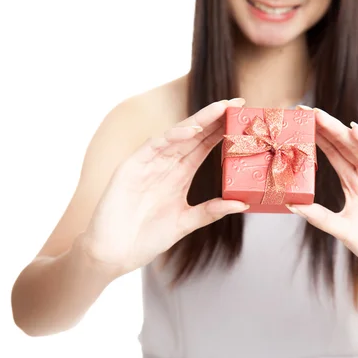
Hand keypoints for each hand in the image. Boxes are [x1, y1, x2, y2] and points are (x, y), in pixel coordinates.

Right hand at [79, 98, 248, 277]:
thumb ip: (211, 211)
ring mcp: (149, 163)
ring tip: (221, 108)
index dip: (223, 131)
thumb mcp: (186, 222)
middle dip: (215, 118)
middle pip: (194, 135)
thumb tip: (243, 203)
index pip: (205, 146)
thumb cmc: (146, 238)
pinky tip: (192, 130)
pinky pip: (154, 145)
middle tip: (238, 103)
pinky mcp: (132, 166)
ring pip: (177, 134)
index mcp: (180, 174)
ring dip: (199, 120)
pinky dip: (173, 136)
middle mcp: (166, 164)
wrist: (114, 254)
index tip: (243, 118)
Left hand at [287, 108, 357, 295]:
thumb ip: (318, 215)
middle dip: (324, 128)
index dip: (317, 140)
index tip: (297, 126)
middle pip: (344, 146)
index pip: (334, 155)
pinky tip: (354, 131)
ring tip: (321, 116)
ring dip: (341, 131)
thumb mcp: (341, 228)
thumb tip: (290, 203)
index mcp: (355, 184)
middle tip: (303, 111)